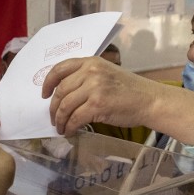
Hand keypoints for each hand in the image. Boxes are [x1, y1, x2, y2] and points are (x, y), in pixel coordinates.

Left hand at [41, 57, 160, 135]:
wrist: (149, 100)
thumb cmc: (130, 90)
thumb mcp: (106, 74)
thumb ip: (86, 78)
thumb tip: (64, 95)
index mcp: (91, 62)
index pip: (60, 69)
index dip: (48, 83)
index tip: (44, 95)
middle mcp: (90, 72)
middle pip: (60, 91)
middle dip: (53, 108)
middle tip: (53, 119)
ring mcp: (94, 88)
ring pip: (65, 106)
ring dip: (60, 120)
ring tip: (60, 128)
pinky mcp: (97, 105)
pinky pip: (75, 118)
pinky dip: (69, 127)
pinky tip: (70, 132)